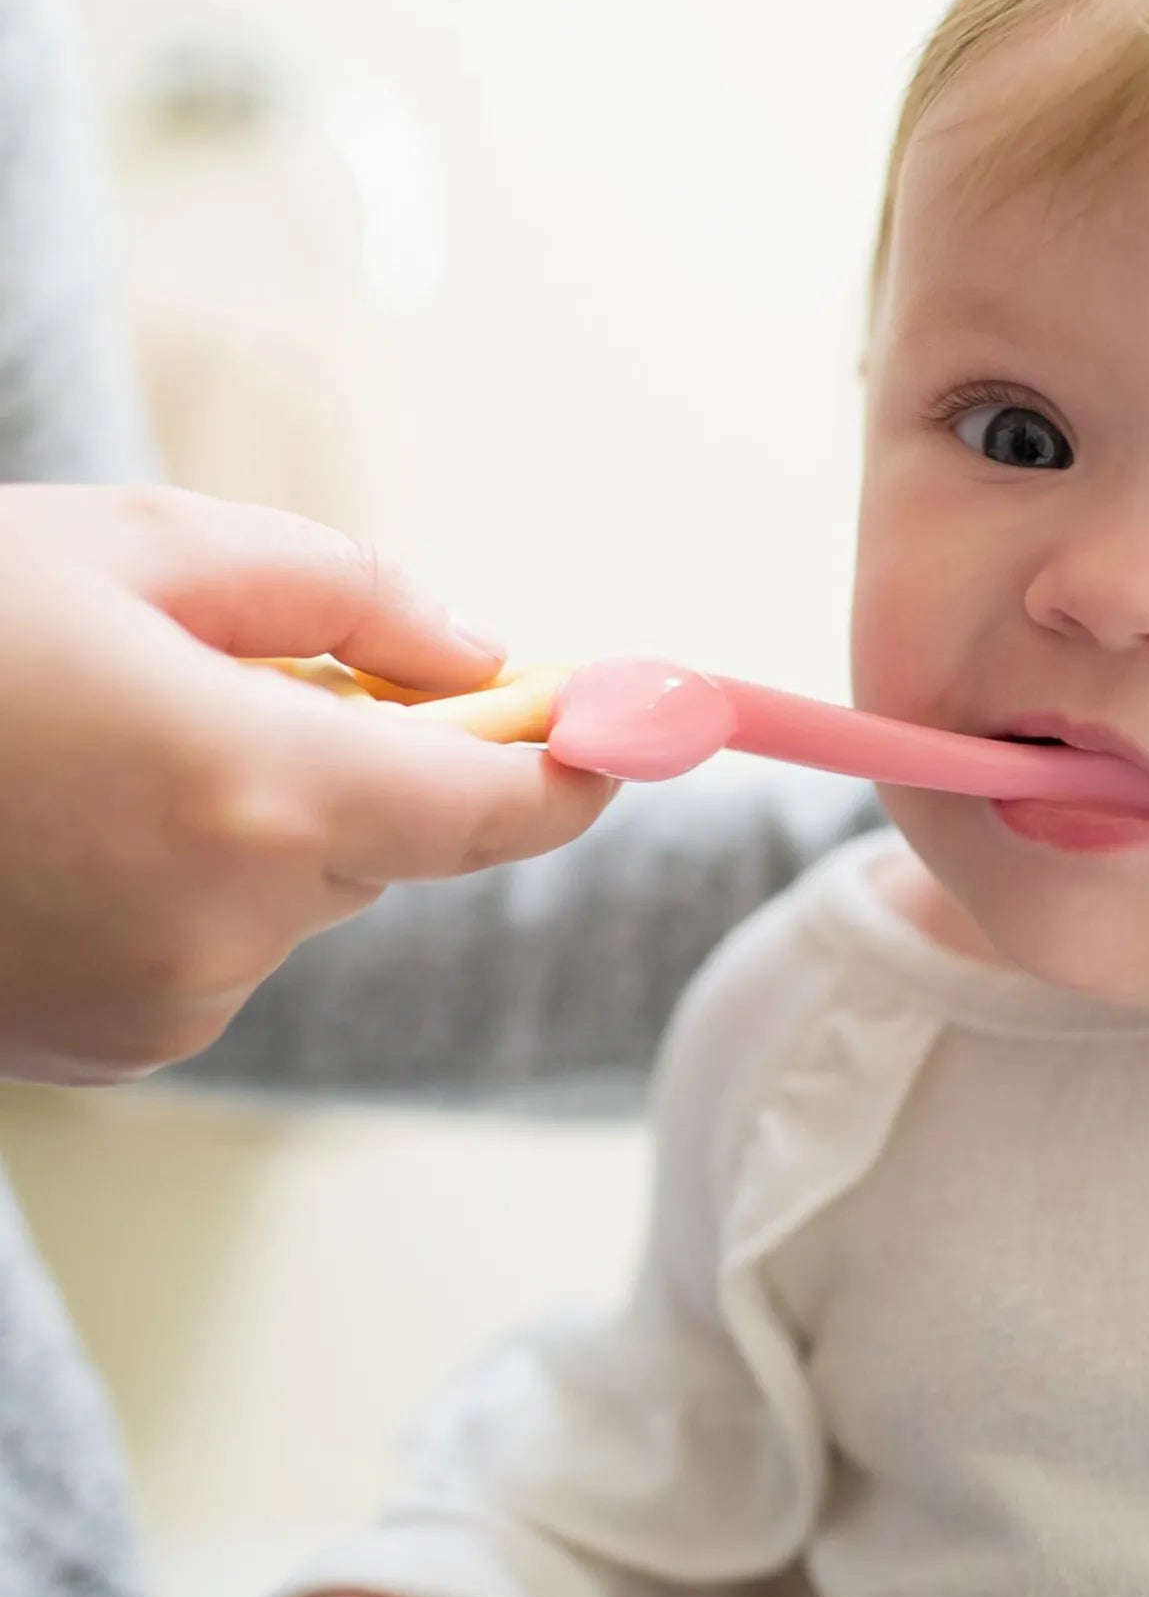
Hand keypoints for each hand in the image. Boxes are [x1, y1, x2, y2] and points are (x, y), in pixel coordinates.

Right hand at [0, 484, 618, 1082]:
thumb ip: (345, 595)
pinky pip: (218, 948)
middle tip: (251, 675)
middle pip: (387, 845)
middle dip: (356, 760)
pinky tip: (71, 824)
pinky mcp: (111, 1050)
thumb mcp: (139, 546)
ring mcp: (167, 1008)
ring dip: (259, 820)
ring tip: (107, 747)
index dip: (575, 770)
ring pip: (298, 894)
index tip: (629, 733)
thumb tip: (476, 653)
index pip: (492, 811)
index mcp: (256, 793)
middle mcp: (231, 931)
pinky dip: (190, 883)